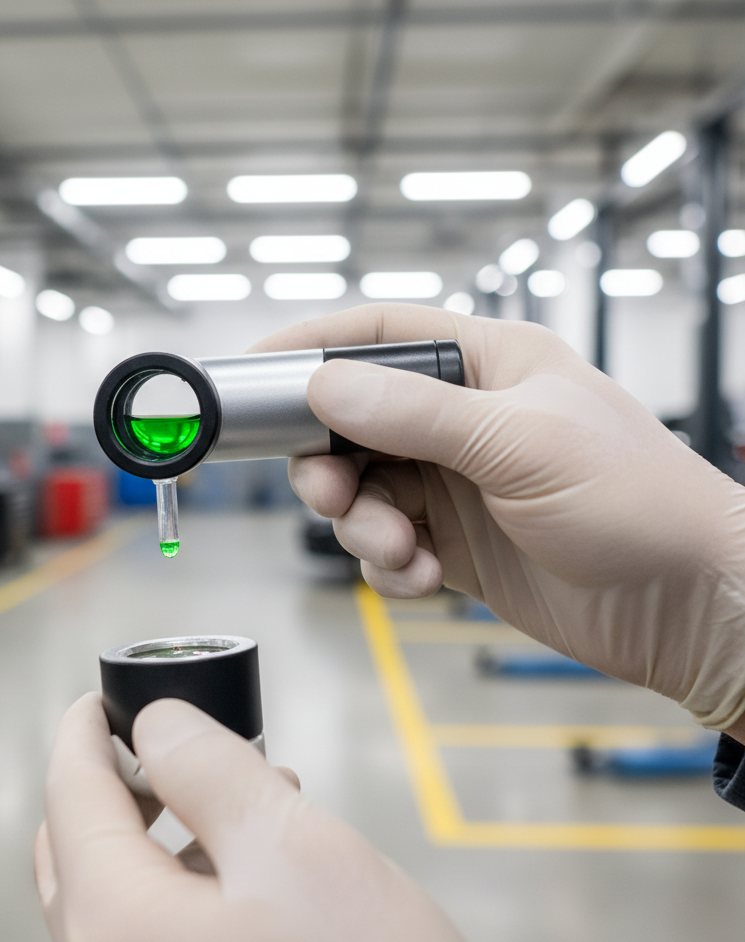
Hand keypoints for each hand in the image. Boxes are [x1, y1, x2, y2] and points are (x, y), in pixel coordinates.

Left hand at [36, 692, 492, 941]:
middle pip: (79, 849)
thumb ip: (207, 769)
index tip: (102, 697)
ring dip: (165, 828)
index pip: (71, 798)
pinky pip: (152, 935)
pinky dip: (185, 879)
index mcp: (114, 928)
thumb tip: (157, 726)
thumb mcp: (289, 845)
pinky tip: (252, 859)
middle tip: (169, 738)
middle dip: (120, 781)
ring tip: (242, 789)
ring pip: (119, 892)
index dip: (85, 733)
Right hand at [251, 304, 744, 734]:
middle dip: (328, 462)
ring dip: (360, 525)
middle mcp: (463, 419)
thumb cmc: (638, 501)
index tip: (255, 371)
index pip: (378, 335)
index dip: (312, 346)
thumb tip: (325, 386)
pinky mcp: (453, 542)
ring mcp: (454, 483)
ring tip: (398, 550)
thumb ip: (417, 414)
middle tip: (330, 494)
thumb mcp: (520, 444)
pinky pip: (384, 545)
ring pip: (361, 491)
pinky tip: (421, 577)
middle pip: (351, 422)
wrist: (686, 605)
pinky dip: (386, 566)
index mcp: (485, 365)